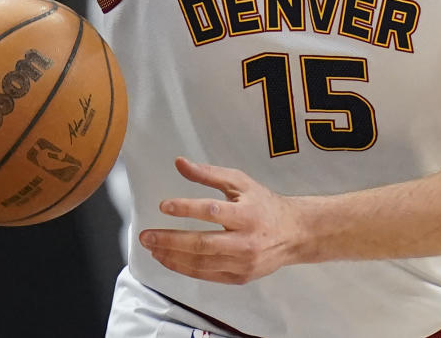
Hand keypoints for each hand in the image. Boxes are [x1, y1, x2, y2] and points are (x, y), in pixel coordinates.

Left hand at [138, 157, 305, 284]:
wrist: (294, 233)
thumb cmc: (264, 205)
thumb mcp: (240, 182)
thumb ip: (209, 174)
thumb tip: (180, 163)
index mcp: (247, 214)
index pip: (212, 211)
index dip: (186, 208)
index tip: (164, 206)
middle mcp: (245, 241)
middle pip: (202, 243)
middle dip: (170, 240)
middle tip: (146, 236)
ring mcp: (242, 262)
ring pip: (201, 263)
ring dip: (172, 256)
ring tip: (153, 248)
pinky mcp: (239, 277)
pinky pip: (207, 275)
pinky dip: (184, 268)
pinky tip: (170, 259)